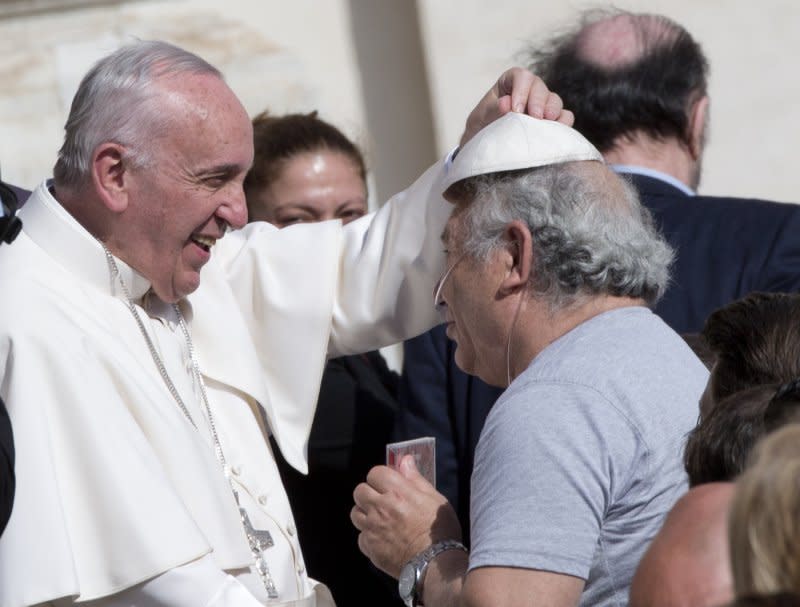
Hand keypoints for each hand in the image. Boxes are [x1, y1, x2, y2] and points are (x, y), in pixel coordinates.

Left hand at [351, 455, 461, 577]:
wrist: (435, 563)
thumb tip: (404, 460)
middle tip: (382, 500)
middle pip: (360, 491)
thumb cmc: (439, 530)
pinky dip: (369, 536)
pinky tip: (383, 538)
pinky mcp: (370, 547)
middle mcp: (380, 508)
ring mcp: (373, 528)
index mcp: (397, 492)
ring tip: (380, 519)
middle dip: (370, 492)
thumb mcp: (434, 498)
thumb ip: (415, 479)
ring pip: (355, 513)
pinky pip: (360, 536)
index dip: (381, 477)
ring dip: (365, 513)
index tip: (389, 483)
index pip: (375, 473)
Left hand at [460, 67, 574, 146]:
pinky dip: (563, 123)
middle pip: (540, 87)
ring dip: (552, 111)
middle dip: (538, 102)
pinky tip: (556, 132)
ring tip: (546, 123)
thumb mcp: (479, 119)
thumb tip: (507, 103)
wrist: (486, 151)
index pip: (521, 76)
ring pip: (554, 100)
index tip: (516, 110)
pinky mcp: (552, 122)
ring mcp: (542, 106)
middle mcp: (529, 91)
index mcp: (510, 83)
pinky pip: (565, 117)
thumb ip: (492, 110)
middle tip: (535, 118)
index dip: (521, 90)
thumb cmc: (481, 130)